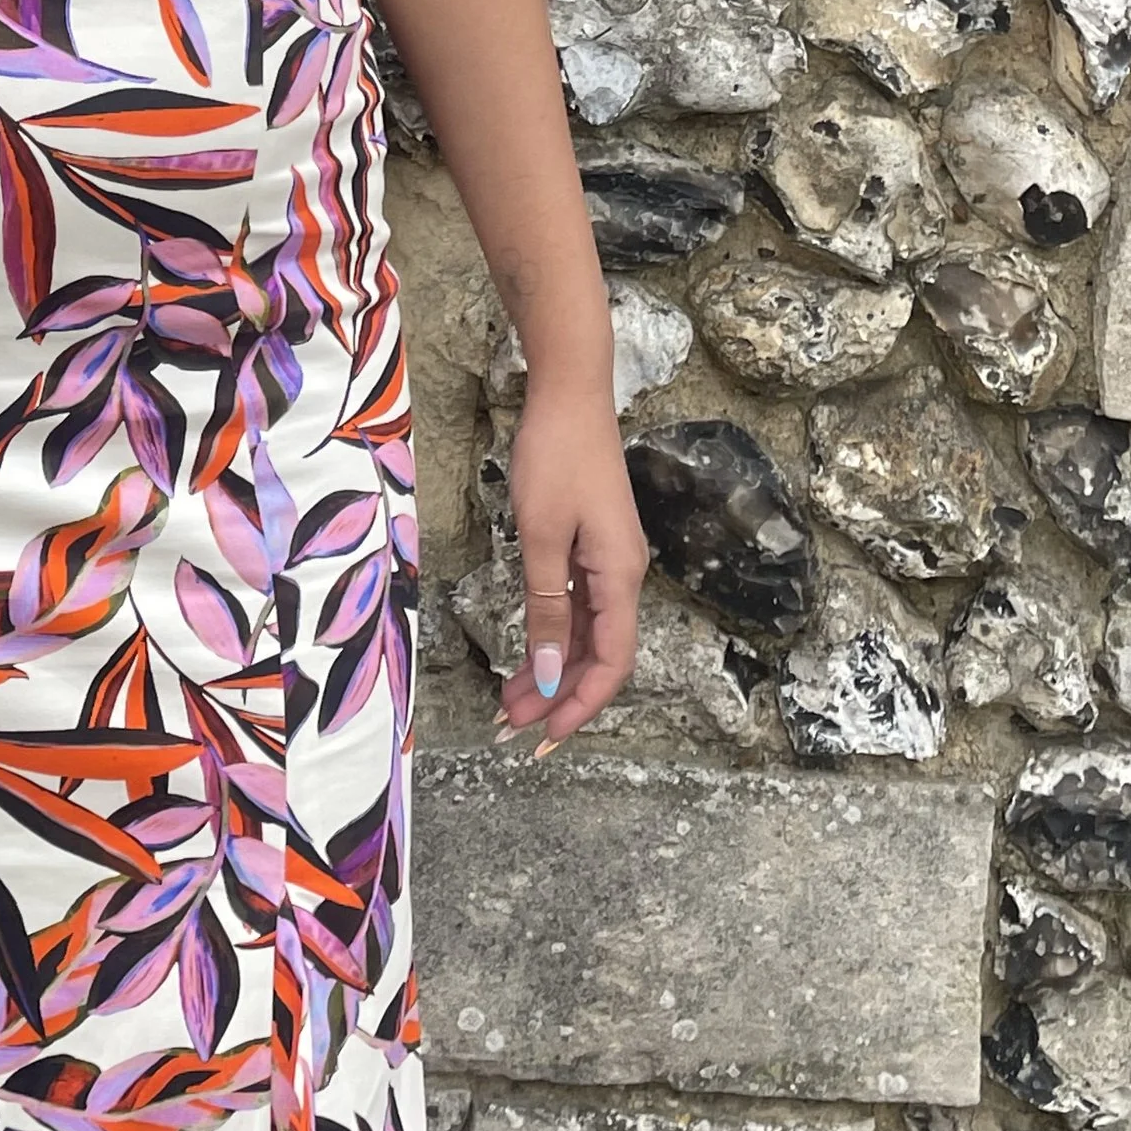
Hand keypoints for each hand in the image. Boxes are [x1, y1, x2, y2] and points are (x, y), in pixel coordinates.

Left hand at [497, 372, 647, 755]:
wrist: (569, 394)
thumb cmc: (555, 457)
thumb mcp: (543, 536)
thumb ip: (548, 608)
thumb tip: (551, 676)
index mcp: (621, 578)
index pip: (611, 664)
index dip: (579, 706)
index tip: (542, 736)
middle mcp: (623, 576)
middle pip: (597, 656)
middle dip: (556, 697)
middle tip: (508, 727)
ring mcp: (608, 561)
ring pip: (585, 635)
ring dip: (551, 671)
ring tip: (508, 702)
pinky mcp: (591, 546)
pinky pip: (577, 608)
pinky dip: (551, 635)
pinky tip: (528, 654)